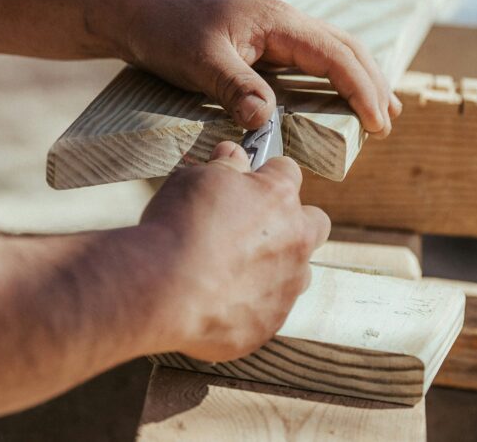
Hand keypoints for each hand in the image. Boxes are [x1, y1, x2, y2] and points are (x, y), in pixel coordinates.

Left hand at [118, 0, 401, 136]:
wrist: (138, 14)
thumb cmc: (167, 33)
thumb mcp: (198, 62)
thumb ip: (235, 88)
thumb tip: (266, 121)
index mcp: (277, 21)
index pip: (335, 54)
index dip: (361, 89)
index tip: (378, 122)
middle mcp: (284, 21)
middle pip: (346, 48)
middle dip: (372, 84)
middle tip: (388, 123)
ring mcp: (276, 30)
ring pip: (333, 50)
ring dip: (360, 79)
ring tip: (381, 111)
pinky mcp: (265, 42)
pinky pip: (312, 58)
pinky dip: (335, 77)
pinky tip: (338, 96)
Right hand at [138, 141, 330, 362]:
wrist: (162, 289)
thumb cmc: (178, 226)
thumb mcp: (196, 179)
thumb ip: (224, 166)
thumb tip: (233, 153)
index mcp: (279, 198)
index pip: (288, 172)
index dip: (267, 174)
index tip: (249, 180)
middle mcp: (295, 241)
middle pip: (315, 223)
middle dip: (293, 221)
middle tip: (254, 227)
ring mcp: (286, 286)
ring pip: (297, 272)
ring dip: (275, 268)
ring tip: (232, 270)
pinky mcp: (269, 323)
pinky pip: (268, 310)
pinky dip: (249, 305)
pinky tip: (216, 300)